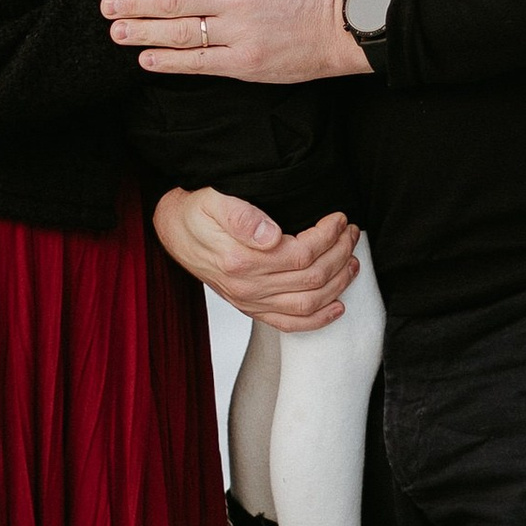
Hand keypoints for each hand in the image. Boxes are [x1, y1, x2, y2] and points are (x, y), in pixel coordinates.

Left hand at [106, 0, 367, 81]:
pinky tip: (147, 60)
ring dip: (141, 32)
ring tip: (116, 32)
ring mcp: (237, 32)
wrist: (348, 25)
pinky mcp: (244, 62)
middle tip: (105, 5)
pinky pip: (198, 62)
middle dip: (132, 1)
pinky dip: (169, 61)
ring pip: (177, 31)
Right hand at [152, 184, 359, 328]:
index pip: (301, 253)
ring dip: (338, 283)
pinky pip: (290, 325)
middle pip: (311, 278)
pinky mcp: (252, 309)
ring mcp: (250, 302)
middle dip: (340, 254)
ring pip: (308, 303)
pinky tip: (337, 306)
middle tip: (351, 234)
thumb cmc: (195, 213)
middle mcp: (247, 287)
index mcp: (241, 260)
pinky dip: (318, 320)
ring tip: (352, 260)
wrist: (173, 232)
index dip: (327, 236)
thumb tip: (271, 234)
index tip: (339, 219)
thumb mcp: (213, 201)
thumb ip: (241, 216)